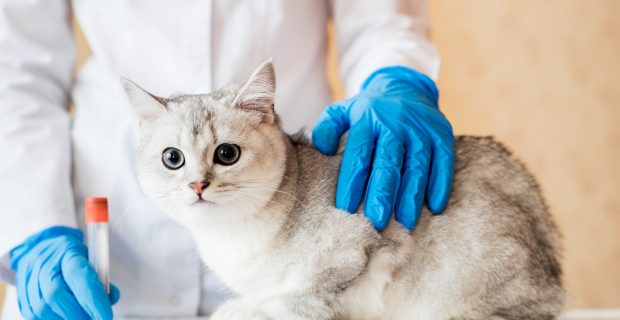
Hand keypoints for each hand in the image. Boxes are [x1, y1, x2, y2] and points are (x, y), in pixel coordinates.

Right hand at [10, 226, 119, 319]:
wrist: (39, 251)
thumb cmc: (70, 258)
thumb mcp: (90, 258)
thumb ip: (101, 279)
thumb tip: (111, 298)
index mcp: (66, 253)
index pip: (79, 276)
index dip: (93, 299)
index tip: (106, 316)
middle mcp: (44, 266)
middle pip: (56, 296)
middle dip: (79, 314)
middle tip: (95, 319)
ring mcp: (29, 282)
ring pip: (43, 310)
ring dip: (66, 319)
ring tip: (82, 317)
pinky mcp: (23, 300)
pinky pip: (37, 317)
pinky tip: (66, 316)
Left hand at [312, 66, 453, 230]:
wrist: (404, 85)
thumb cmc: (367, 110)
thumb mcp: (342, 111)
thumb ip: (327, 129)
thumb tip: (323, 150)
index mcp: (367, 119)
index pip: (358, 155)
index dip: (352, 183)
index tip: (346, 209)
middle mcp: (395, 123)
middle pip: (388, 164)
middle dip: (382, 195)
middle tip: (376, 222)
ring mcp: (420, 129)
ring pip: (417, 166)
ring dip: (411, 197)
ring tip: (405, 223)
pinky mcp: (442, 134)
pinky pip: (444, 161)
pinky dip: (440, 184)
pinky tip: (434, 206)